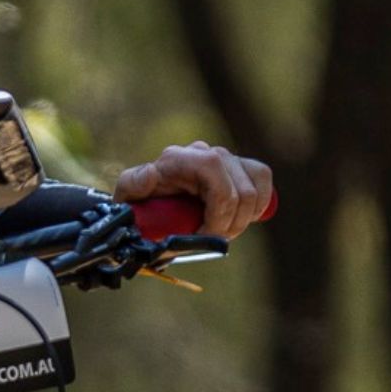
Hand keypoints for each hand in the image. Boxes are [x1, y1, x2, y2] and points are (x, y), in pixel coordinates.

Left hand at [112, 141, 273, 238]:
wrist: (153, 202)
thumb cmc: (141, 200)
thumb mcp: (128, 194)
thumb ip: (133, 183)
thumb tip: (151, 174)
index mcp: (179, 158)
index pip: (215, 171)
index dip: (218, 210)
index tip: (204, 235)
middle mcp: (204, 152)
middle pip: (240, 191)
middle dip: (230, 224)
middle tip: (212, 240)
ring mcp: (225, 157)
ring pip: (254, 189)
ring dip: (243, 219)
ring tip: (222, 231)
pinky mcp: (240, 165)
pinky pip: (262, 179)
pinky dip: (258, 204)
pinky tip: (241, 217)